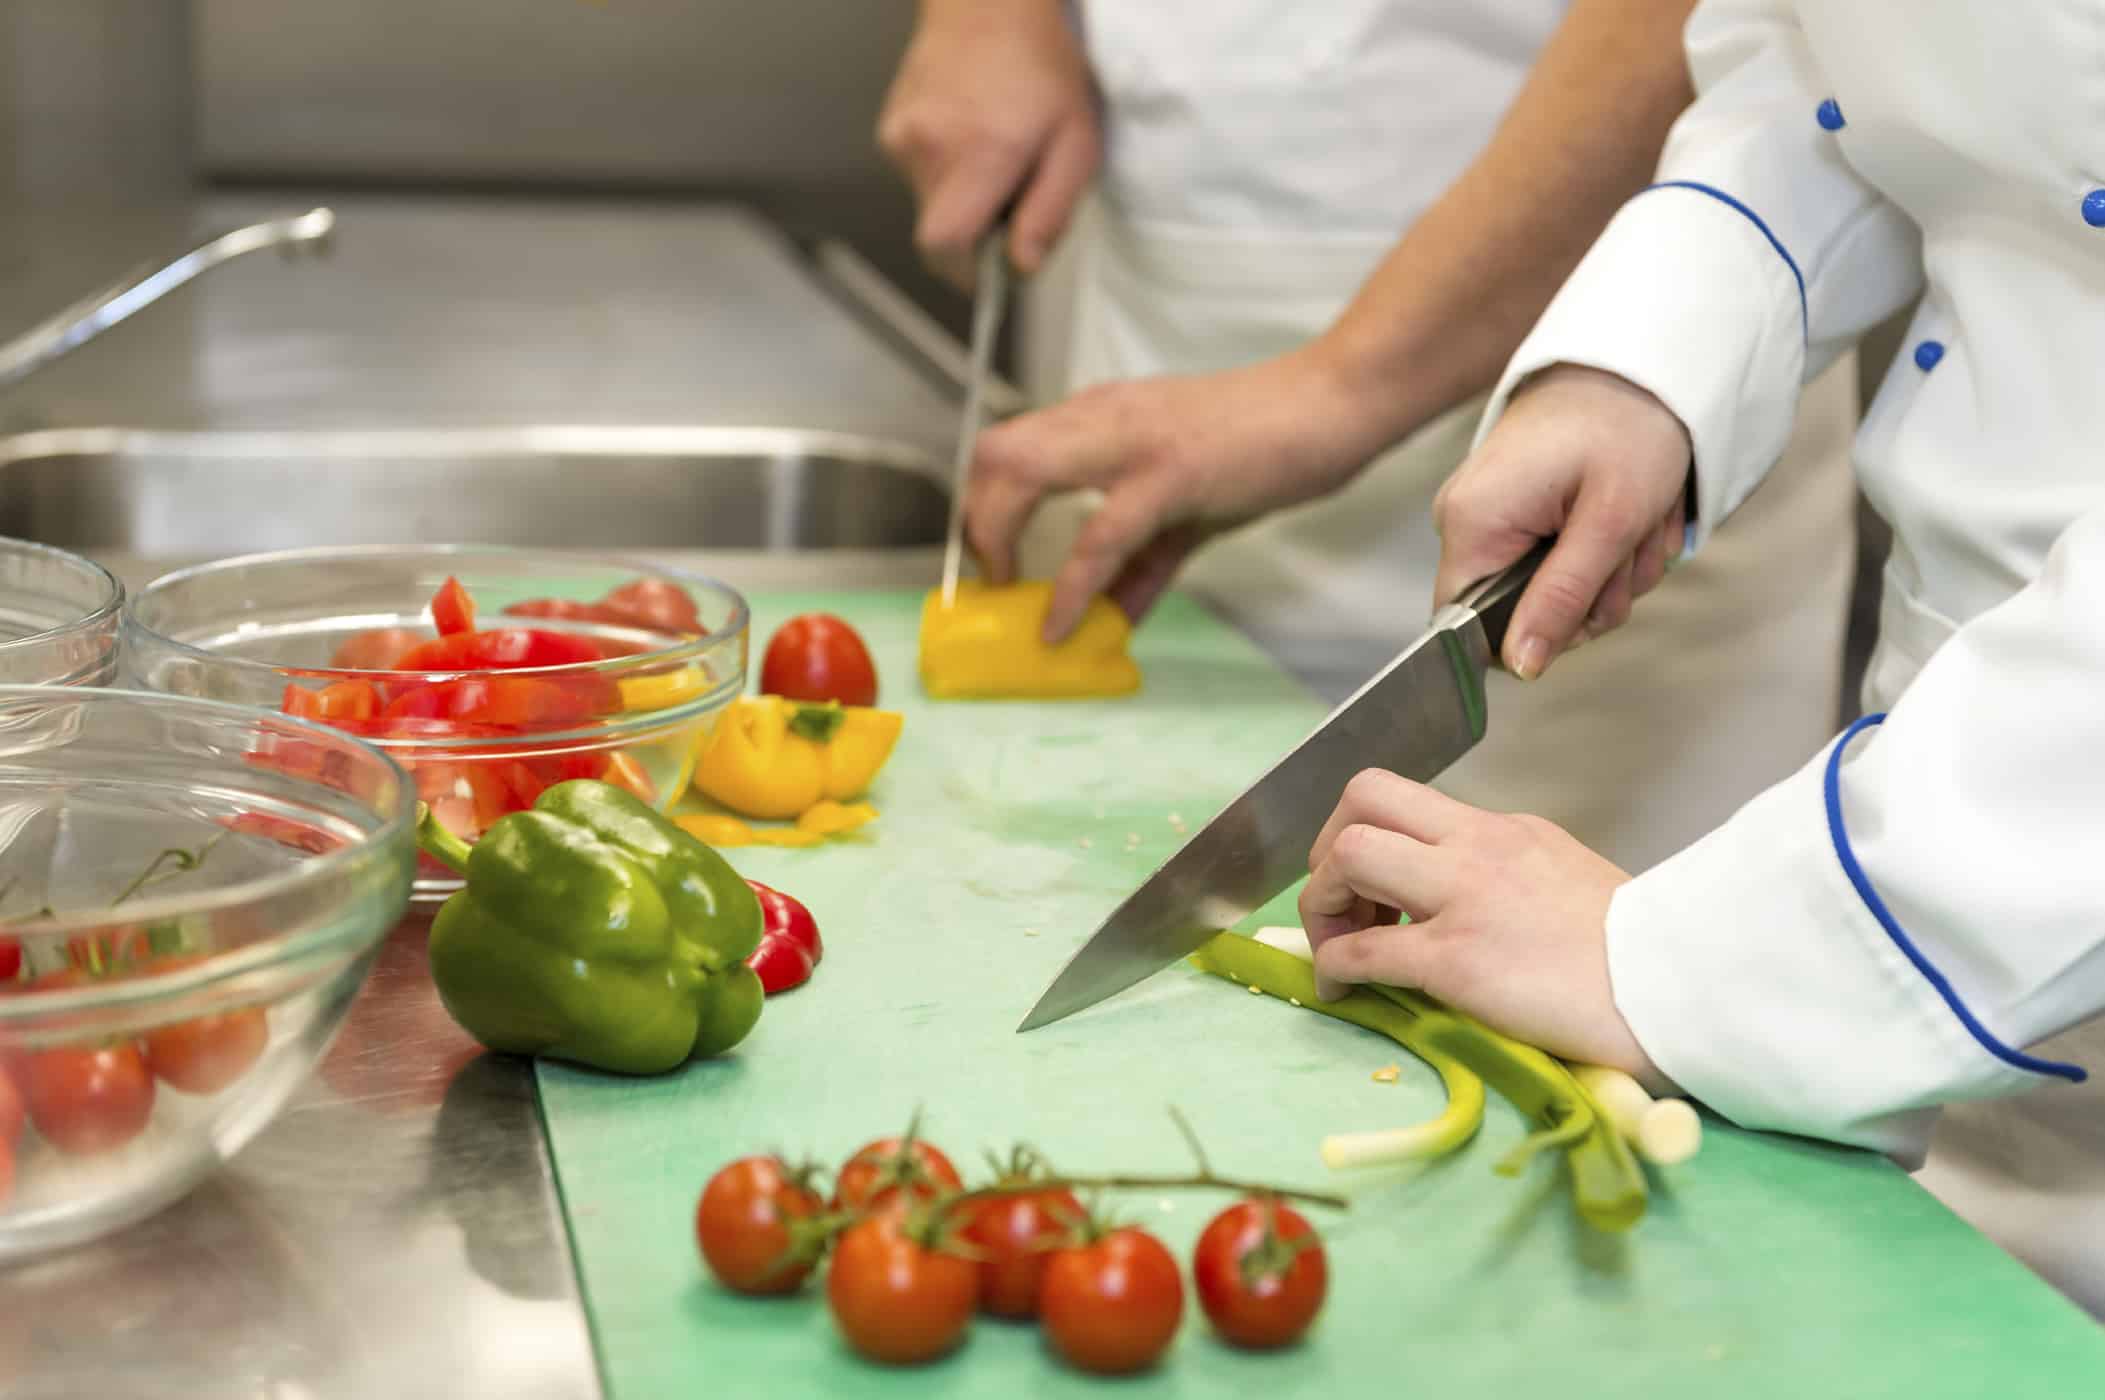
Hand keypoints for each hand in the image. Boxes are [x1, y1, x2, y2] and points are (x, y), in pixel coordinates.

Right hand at [876, 0, 1099, 286]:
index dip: (965, 274)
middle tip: (1007, 197)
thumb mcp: (1076, 144)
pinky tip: (967, 135)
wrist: (987, 5)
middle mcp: (931, 149)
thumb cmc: (1042, 69)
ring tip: (990, 154)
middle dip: (973, 233)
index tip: (991, 271)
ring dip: (960, 198)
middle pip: (938, 233)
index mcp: (980, 155)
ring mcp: (902, 137)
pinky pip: (917, 175)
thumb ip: (1050, 211)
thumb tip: (1022, 268)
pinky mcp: (890, 130)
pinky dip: (945, 171)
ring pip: (928, 204)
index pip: (945, 245)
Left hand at [965, 348, 1384, 640]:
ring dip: (1000, 540)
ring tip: (1010, 595)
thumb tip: (1114, 617)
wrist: (1330, 403)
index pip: (1009, 446)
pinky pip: (1099, 536)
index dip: (985, 505)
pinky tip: (1062, 624)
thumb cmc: (1264, 443)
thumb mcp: (1187, 509)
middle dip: (976, 522)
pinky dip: (1070, 586)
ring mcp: (1132, 442)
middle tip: (994, 579)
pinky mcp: (1168, 474)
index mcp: (1101, 416)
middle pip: (994, 453)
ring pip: (1023, 474)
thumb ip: (1143, 562)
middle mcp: (1103, 418)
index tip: (991, 559)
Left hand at [1298, 770, 1663, 1086]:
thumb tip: (1465, 905)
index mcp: (1505, 829)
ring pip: (1349, 854)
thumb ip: (1510, 877)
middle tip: (1342, 900)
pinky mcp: (1455, 958)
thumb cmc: (1636, 954)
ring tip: (1338, 946)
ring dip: (1322, 901)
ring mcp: (1463, 897)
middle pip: (1363, 796)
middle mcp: (1477, 847)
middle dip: (1329, 844)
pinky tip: (1343, 990)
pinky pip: (1362, 949)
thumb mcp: (1566, 880)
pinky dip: (1334, 967)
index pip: (1409, 801)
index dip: (1369, 834)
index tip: (1374, 886)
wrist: (1678, 991)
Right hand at [1431, 364, 1691, 679]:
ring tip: (1637, 520)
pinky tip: (1624, 515)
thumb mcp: (1610, 521)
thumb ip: (1562, 599)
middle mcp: (1465, 519)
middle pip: (1516, 613)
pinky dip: (1600, 550)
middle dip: (1590, 598)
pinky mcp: (1514, 506)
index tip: (1587, 606)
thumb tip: (1521, 667)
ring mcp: (1488, 512)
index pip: (1465, 628)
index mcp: (1473, 521)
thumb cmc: (1628, 424)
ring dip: (1608, 573)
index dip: (1528, 638)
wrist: (1641, 359)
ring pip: (1547, 592)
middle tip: (1630, 549)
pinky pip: (1552, 560)